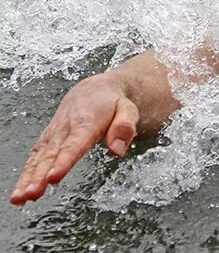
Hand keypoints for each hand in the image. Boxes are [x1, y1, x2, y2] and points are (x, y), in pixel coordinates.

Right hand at [9, 74, 138, 204]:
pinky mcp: (46, 141)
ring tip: (19, 198)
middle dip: (39, 176)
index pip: (74, 144)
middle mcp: (65, 129)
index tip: (53, 177)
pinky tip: (20, 193)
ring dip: (27, 179)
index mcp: (86, 123)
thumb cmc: (112, 104)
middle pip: (51, 155)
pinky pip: (34, 158)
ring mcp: (53, 135)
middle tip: (31, 194)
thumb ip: (124, 128)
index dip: (63, 161)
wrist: (93, 91)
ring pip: (38, 158)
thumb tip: (117, 151)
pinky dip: (25, 175)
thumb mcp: (128, 110)